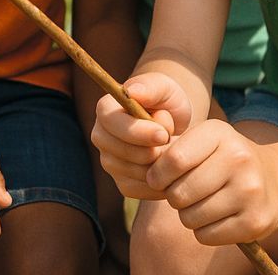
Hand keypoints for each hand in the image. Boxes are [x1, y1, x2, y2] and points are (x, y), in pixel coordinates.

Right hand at [92, 72, 190, 199]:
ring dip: (159, 164)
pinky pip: (142, 190)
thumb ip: (149, 87)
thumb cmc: (167, 100)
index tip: (164, 135)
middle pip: (122, 152)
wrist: (176, 124)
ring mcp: (109, 162)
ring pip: (135, 172)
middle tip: (171, 139)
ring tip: (170, 148)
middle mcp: (101, 136)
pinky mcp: (122, 183)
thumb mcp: (164, 88)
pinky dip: (161, 181)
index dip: (138, 132)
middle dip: (152, 149)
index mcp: (105, 109)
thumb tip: (131, 91)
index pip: (112, 124)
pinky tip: (170, 166)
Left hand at [146, 118, 277, 244]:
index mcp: (219, 133)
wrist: (275, 181)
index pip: (174, 160)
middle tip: (182, 192)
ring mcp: (249, 191)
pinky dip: (202, 230)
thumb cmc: (224, 159)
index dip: (158, 174)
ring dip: (187, 215)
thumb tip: (144, 169)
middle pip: (180, 192)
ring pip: (190, 217)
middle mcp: (238, 159)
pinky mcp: (255, 222)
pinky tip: (214, 217)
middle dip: (173, 196)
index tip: (157, 178)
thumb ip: (172, 150)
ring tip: (199, 203)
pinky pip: (207, 235)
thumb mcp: (204, 141)